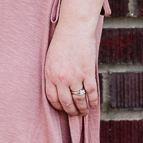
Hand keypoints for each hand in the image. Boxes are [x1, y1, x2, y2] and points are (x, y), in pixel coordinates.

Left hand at [44, 0, 106, 117]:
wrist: (74, 28)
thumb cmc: (62, 41)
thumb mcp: (51, 58)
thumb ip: (53, 73)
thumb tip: (59, 89)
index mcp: (49, 74)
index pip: (52, 98)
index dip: (58, 107)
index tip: (62, 109)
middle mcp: (61, 78)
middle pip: (65, 102)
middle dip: (71, 111)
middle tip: (75, 114)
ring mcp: (75, 76)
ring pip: (79, 100)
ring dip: (82, 109)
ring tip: (84, 111)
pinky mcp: (87, 73)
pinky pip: (91, 93)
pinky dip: (93, 102)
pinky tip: (93, 105)